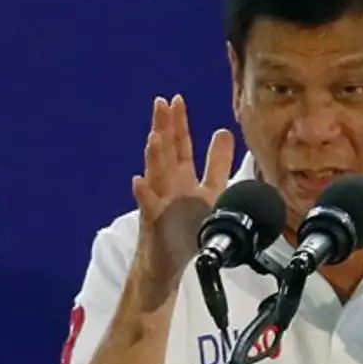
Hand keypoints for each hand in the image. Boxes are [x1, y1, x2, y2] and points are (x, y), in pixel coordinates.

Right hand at [131, 95, 234, 284]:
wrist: (171, 263)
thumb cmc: (187, 228)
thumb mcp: (210, 191)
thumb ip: (217, 163)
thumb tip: (223, 131)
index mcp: (182, 178)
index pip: (180, 145)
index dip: (179, 124)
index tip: (177, 100)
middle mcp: (168, 186)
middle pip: (165, 153)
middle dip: (164, 129)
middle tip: (161, 104)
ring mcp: (159, 203)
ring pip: (155, 175)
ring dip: (154, 156)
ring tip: (155, 137)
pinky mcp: (154, 224)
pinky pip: (148, 208)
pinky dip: (143, 194)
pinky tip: (139, 182)